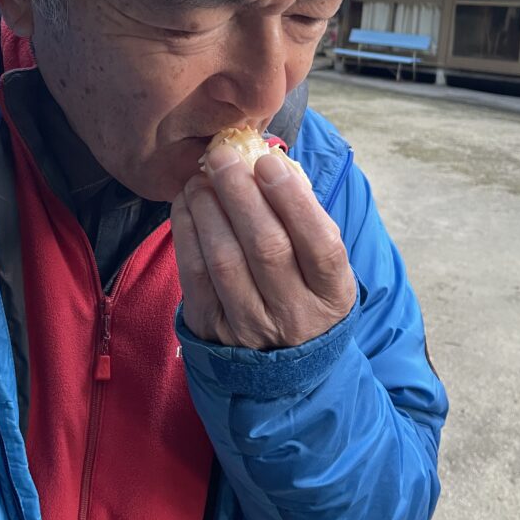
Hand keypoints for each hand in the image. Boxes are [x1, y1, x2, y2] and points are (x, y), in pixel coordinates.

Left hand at [171, 145, 355, 348]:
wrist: (279, 363)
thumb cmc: (302, 290)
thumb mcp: (320, 265)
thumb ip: (303, 219)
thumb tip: (265, 161)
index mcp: (332, 294)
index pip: (320, 245)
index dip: (293, 200)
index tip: (268, 162)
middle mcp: (294, 314)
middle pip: (266, 247)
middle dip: (241, 194)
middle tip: (222, 156)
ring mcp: (250, 326)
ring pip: (225, 258)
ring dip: (209, 208)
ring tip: (202, 177)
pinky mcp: (211, 328)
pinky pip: (194, 272)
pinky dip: (186, 230)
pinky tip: (187, 203)